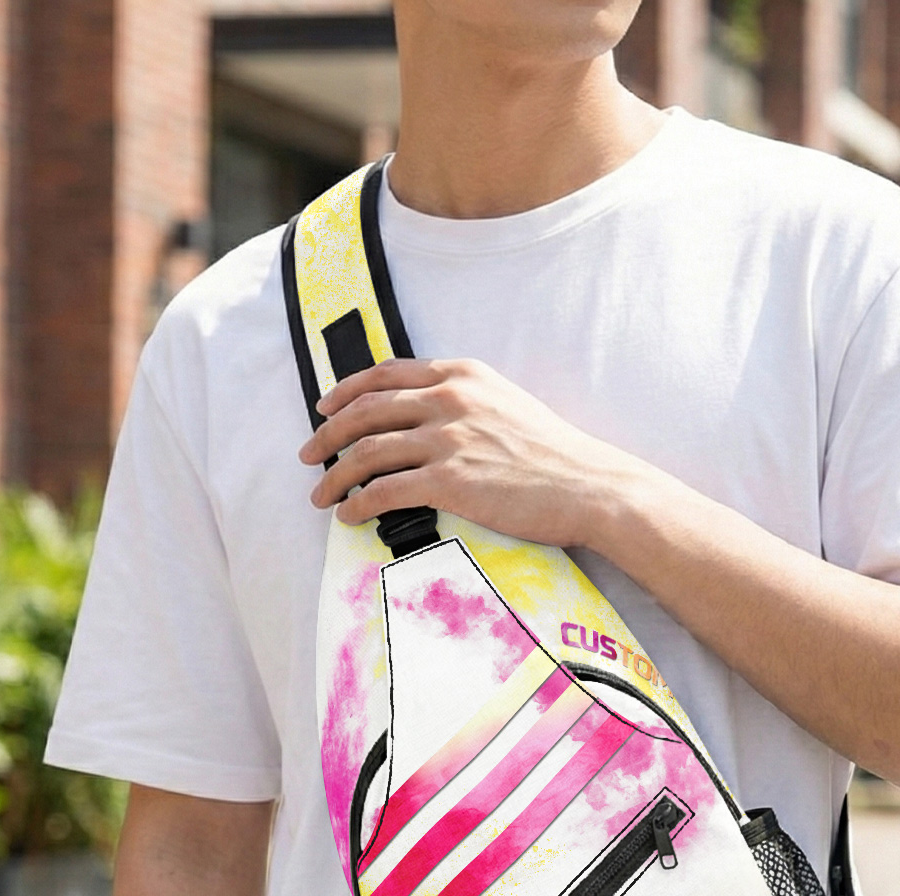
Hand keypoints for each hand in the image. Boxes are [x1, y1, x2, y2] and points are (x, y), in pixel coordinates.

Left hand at [299, 358, 649, 550]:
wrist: (591, 486)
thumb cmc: (556, 457)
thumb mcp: (509, 406)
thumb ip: (467, 403)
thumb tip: (429, 423)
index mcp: (463, 375)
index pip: (387, 374)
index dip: (346, 390)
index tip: (325, 406)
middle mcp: (450, 399)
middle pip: (365, 410)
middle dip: (327, 433)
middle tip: (308, 454)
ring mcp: (448, 439)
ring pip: (366, 451)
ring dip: (334, 476)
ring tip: (320, 495)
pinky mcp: (449, 481)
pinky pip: (383, 491)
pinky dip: (357, 504)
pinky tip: (348, 515)